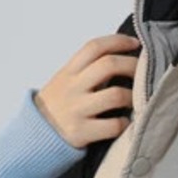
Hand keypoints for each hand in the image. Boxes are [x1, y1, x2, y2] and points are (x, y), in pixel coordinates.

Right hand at [34, 33, 141, 148]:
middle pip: (108, 65)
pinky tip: (125, 123)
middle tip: (144, 71)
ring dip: (133, 96)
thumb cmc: (56, 106)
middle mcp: (72, 88)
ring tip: (135, 99)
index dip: (118, 41)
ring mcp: (77, 110)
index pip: (94, 47)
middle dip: (132, 65)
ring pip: (116, 95)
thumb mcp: (63, 81)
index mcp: (68, 72)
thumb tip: (120, 57)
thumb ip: (86, 69)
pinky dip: (125, 123)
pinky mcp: (81, 132)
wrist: (33, 136)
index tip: (136, 43)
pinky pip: (113, 125)